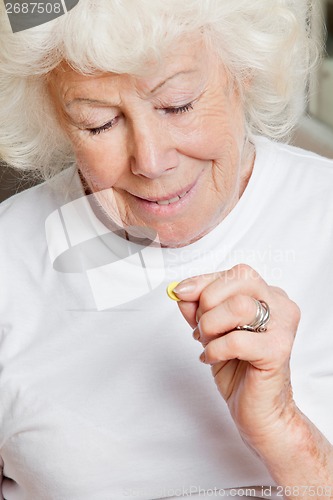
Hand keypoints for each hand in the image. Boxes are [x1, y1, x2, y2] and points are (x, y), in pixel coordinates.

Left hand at [175, 264, 300, 448]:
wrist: (259, 411)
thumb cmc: (239, 370)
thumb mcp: (211, 332)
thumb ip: (198, 309)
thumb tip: (181, 291)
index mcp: (267, 295)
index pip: (236, 273)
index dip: (204, 281)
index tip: (181, 292)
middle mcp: (280, 305)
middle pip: (240, 280)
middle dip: (208, 303)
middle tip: (201, 328)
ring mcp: (283, 326)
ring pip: (239, 306)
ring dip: (211, 325)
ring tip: (207, 343)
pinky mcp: (278, 351)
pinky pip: (236, 340)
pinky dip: (215, 349)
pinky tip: (211, 358)